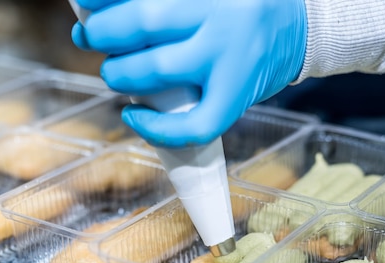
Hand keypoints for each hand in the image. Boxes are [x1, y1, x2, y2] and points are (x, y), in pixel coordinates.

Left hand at [72, 0, 306, 147]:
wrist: (302, 28)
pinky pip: (191, 126)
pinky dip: (155, 128)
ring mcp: (228, 63)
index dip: (101, 1)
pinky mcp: (236, 100)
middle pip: (141, 25)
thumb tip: (107, 11)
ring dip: (118, 73)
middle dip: (100, 34)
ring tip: (112, 72)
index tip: (82, 1)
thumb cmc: (246, 5)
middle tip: (88, 37)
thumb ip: (171, 2)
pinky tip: (131, 115)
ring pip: (155, 71)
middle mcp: (218, 21)